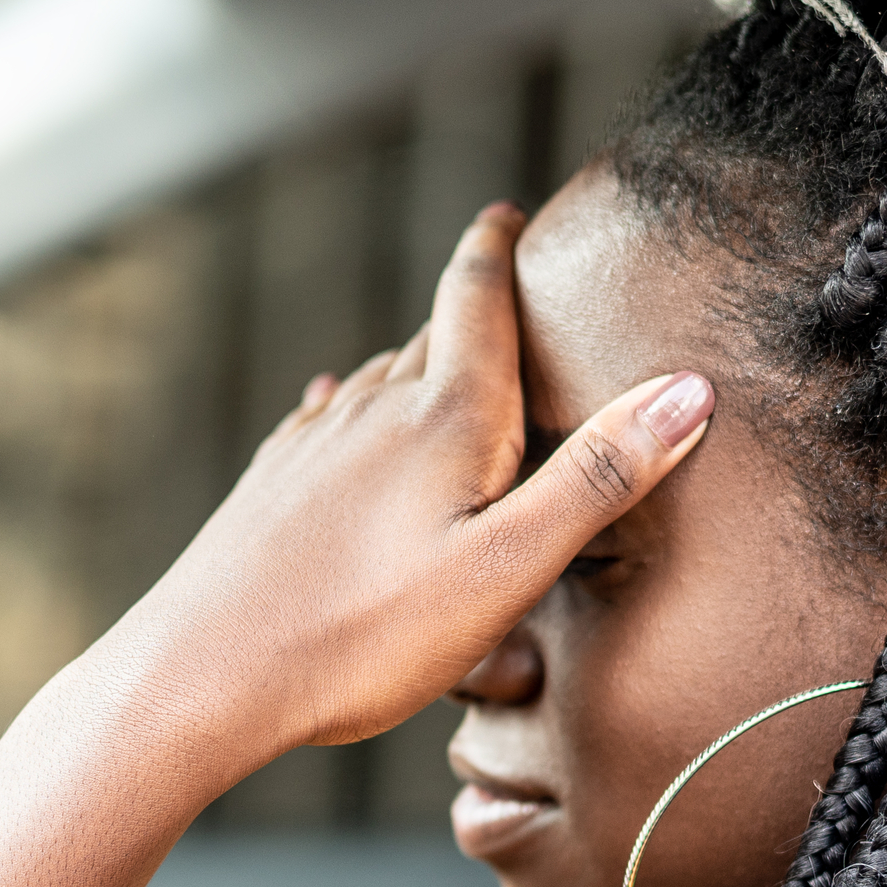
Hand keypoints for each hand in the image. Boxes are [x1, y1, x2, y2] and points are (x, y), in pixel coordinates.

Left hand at [104, 204, 714, 765]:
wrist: (199, 677)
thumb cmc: (361, 636)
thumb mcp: (506, 569)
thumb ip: (596, 478)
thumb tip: (687, 390)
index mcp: (445, 417)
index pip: (475, 296)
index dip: (497, 245)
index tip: (510, 209)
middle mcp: (374, 409)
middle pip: (434, 336)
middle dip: (475, 309)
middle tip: (510, 286)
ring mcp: (315, 445)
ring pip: (383, 380)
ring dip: (421, 363)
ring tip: (454, 364)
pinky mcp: (274, 487)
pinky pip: (329, 422)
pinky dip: (357, 407)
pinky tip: (340, 407)